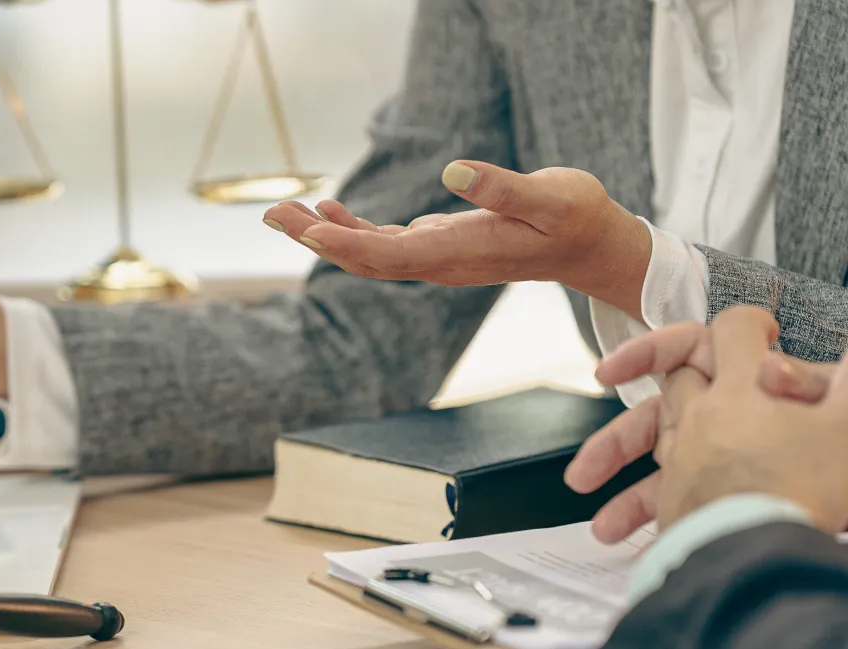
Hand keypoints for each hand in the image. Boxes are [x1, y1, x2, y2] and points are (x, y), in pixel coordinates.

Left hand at [260, 161, 651, 319]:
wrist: (591, 244)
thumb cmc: (576, 218)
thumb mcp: (550, 197)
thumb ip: (503, 188)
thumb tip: (455, 171)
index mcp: (463, 253)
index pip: (394, 255)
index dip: (351, 244)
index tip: (312, 230)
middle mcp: (441, 263)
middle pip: (366, 258)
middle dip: (317, 238)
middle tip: (272, 213)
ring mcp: (437, 257)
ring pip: (368, 253)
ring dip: (324, 234)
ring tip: (282, 212)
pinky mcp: (439, 244)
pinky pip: (383, 244)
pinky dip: (351, 228)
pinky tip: (327, 212)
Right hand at [567, 320, 834, 541]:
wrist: (817, 519)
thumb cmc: (834, 465)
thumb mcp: (837, 406)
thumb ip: (806, 381)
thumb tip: (772, 369)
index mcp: (746, 378)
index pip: (689, 347)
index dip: (648, 352)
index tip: (610, 373)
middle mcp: (728, 411)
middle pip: (659, 414)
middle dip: (618, 441)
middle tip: (585, 472)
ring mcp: (721, 451)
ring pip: (661, 461)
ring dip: (627, 494)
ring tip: (602, 524)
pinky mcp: (719, 489)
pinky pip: (677, 499)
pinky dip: (650, 519)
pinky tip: (631, 538)